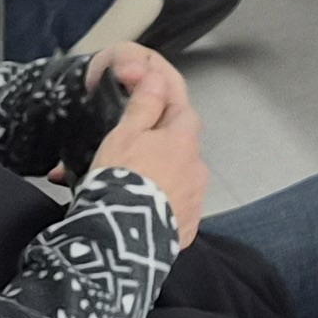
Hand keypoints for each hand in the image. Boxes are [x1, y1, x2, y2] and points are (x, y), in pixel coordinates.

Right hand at [88, 47, 205, 240]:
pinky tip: (134, 209)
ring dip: (156, 177)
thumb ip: (144, 106)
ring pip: (176, 178)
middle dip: (157, 146)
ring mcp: (194, 200)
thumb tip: (158, 80)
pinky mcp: (186, 227)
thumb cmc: (121, 180)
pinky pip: (173, 208)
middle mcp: (196, 168)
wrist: (121, 237)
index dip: (163, 104)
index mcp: (183, 140)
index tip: (144, 106)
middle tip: (125, 153)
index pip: (182, 109)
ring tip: (124, 185)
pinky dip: (158, 205)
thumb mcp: (125, 134)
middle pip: (180, 146)